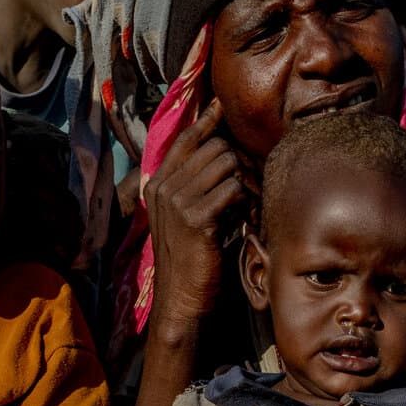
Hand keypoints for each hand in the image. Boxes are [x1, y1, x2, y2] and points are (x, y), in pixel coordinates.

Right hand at [144, 98, 253, 329]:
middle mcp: (164, 187)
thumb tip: (225, 156)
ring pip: (226, 164)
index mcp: (158, 184)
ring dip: (245, 181)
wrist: (182, 299)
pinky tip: (245, 218)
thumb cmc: (192, 260)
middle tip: (248, 187)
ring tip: (246, 205)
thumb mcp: (186, 217)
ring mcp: (177, 201)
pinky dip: (246, 201)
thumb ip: (196, 187)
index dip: (205, 121)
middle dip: (238, 162)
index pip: (184, 140)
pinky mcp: (196, 218)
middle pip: (214, 148)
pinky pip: (233, 189)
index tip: (219, 106)